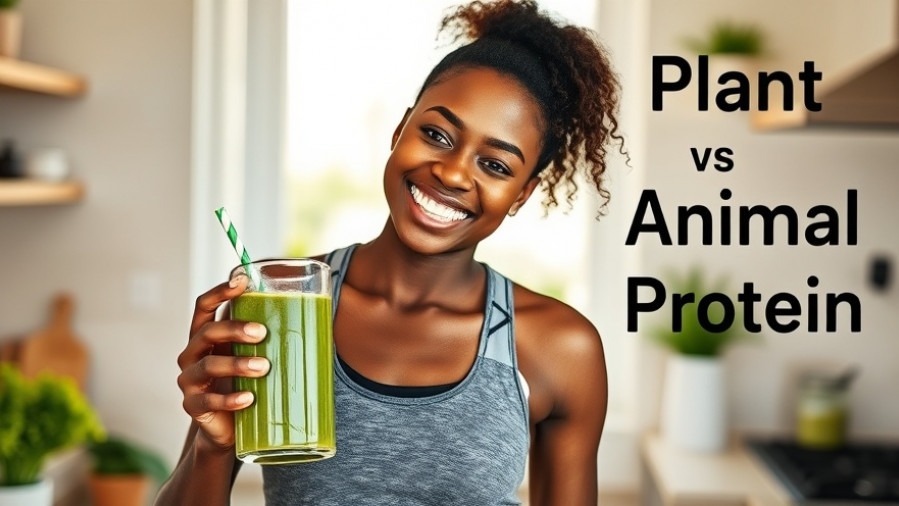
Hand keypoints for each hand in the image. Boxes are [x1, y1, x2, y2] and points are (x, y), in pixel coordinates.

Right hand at [176, 274, 269, 450]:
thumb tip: (311, 311)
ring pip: (208, 365)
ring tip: (263, 367)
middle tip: (262, 332)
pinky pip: (207, 401)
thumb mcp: (252, 355)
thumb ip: (264, 336)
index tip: (242, 281)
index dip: (220, 292)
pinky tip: (249, 398)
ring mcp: (189, 380)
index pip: (204, 306)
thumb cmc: (244, 382)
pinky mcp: (192, 407)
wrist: (230, 427)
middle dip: (234, 329)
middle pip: (207, 332)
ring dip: (236, 365)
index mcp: (205, 335)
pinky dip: (229, 399)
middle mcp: (192, 354)